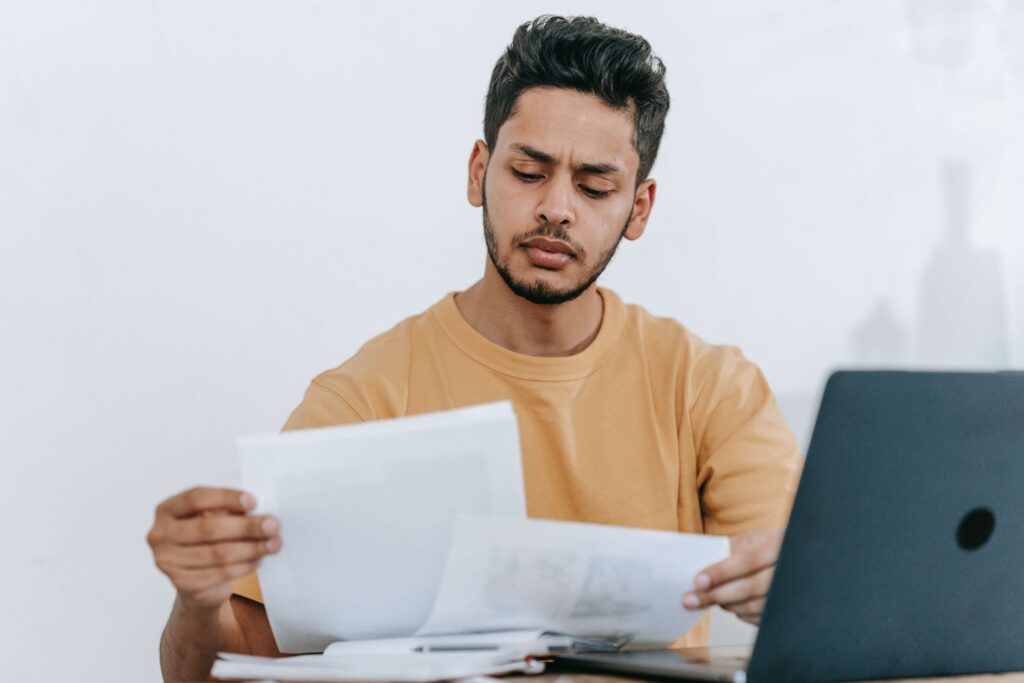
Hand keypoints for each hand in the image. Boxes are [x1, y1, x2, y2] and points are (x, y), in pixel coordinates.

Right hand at [147, 487, 281, 611]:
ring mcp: (168, 562)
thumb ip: (229, 511)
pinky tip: (259, 558)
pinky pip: (220, 573)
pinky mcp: (182, 584)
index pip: (196, 498)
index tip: (254, 501)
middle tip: (273, 525)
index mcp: (167, 510)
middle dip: (246, 526)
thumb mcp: (212, 518)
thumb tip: (261, 511)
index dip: (226, 498)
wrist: (196, 581)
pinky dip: (245, 565)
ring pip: (218, 553)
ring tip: (274, 543)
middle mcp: (160, 535)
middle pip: (209, 528)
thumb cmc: (207, 540)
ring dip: (252, 548)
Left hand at [681, 527, 782, 624]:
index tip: (698, 581)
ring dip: (727, 604)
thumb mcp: (755, 538)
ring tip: (710, 598)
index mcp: (777, 544)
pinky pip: (761, 617)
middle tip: (691, 599)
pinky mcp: (789, 610)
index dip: (721, 572)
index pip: (746, 561)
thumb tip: (701, 562)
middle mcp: (788, 569)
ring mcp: (792, 592)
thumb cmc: (771, 546)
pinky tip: (731, 605)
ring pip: (755, 605)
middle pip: (750, 587)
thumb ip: (731, 548)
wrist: (799, 557)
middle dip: (717, 594)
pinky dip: (741, 613)